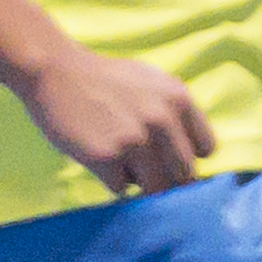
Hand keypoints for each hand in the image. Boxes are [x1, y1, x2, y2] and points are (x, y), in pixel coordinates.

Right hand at [16, 46, 216, 197]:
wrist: (55, 72)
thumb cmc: (104, 81)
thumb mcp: (152, 83)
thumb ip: (175, 113)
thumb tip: (196, 156)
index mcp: (179, 99)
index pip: (206, 149)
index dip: (187, 155)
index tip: (170, 155)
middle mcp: (163, 120)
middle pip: (184, 175)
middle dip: (165, 176)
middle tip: (142, 166)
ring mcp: (136, 140)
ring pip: (155, 188)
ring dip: (139, 182)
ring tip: (120, 160)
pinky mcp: (107, 158)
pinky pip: (121, 189)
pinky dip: (111, 181)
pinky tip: (99, 157)